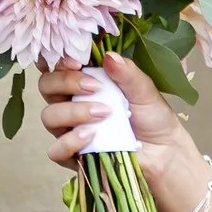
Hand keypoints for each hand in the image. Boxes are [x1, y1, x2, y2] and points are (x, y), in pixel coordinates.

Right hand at [37, 52, 183, 169]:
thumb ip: (127, 73)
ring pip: (49, 116)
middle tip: (94, 87)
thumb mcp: (144, 90)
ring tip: (103, 113)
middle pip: (46, 86)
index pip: (55, 65)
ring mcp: (69, 130)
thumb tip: (109, 56)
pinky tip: (91, 136)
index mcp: (83, 81)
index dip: (57, 60)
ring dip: (73, 112)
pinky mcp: (73, 155)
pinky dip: (70, 141)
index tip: (77, 61)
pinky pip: (55, 150)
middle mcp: (70, 103)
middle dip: (66, 82)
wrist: (164, 151)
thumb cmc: (151, 117)